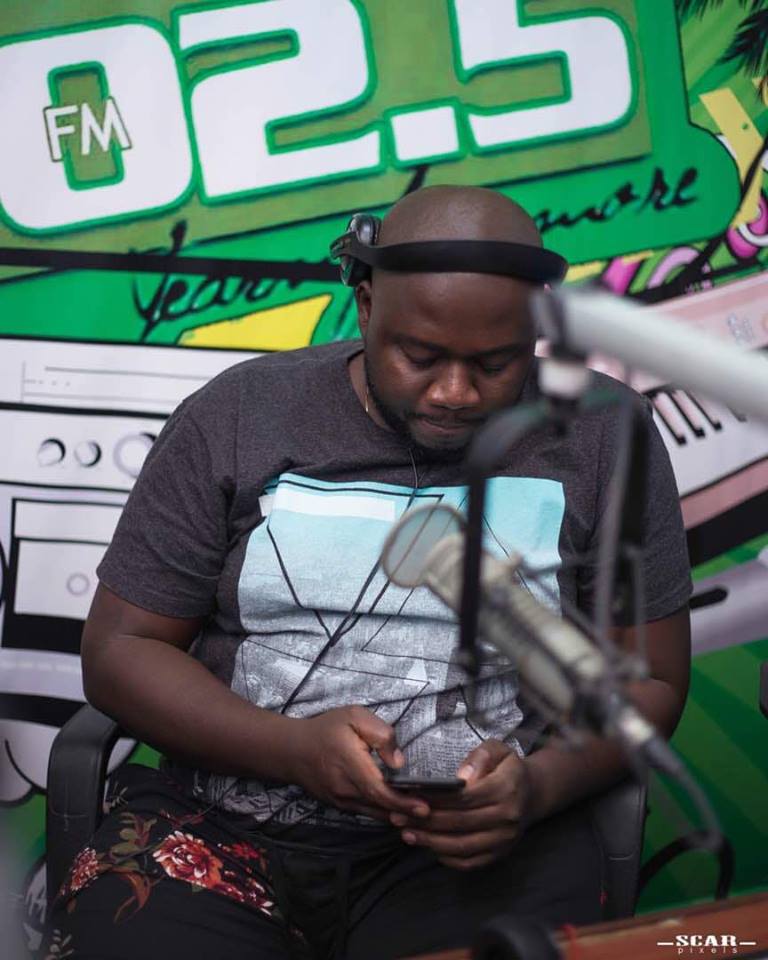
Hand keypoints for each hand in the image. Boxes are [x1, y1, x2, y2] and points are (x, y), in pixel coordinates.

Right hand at [290, 706, 431, 822]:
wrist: (292, 750)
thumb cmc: (326, 729)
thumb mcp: (354, 716)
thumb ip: (380, 734)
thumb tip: (399, 763)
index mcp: (350, 764)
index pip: (379, 790)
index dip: (403, 802)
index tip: (425, 807)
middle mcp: (345, 789)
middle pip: (381, 807)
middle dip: (408, 812)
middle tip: (435, 813)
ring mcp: (341, 801)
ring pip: (375, 813)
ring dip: (399, 816)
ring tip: (423, 815)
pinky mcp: (340, 805)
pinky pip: (367, 812)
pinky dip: (385, 813)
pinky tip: (402, 811)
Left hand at [389, 739, 533, 868]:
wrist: (532, 793)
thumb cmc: (507, 768)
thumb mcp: (498, 749)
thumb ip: (480, 757)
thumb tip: (462, 777)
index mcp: (506, 789)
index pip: (464, 798)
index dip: (435, 799)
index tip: (410, 797)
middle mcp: (507, 818)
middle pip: (459, 823)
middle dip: (425, 822)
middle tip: (398, 818)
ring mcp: (504, 839)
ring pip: (462, 846)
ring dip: (431, 842)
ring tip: (407, 834)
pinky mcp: (500, 854)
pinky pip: (471, 862)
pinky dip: (447, 858)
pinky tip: (429, 847)